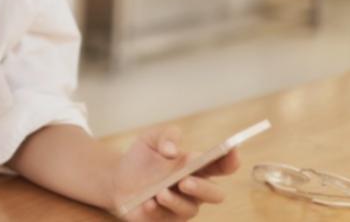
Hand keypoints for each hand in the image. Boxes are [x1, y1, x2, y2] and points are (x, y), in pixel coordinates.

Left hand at [112, 127, 239, 220]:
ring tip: (160, 193)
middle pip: (215, 194)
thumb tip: (172, 151)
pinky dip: (156, 210)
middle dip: (203, 188)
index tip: (230, 148)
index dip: (230, 159)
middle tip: (185, 181)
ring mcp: (181, 207)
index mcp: (197, 167)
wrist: (118, 179)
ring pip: (190, 209)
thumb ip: (166, 136)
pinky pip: (166, 219)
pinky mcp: (165, 220)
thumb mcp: (151, 139)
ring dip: (176, 201)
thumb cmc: (142, 158)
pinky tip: (147, 203)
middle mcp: (195, 189)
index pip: (222, 166)